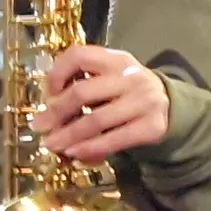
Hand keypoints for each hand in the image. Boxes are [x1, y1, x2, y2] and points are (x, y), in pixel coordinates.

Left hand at [35, 44, 172, 162]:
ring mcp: (144, 101)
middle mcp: (130, 76)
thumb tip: (47, 119)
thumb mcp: (109, 80)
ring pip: (96, 120)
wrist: (170, 106)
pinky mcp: (151, 126)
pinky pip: (113, 140)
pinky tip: (74, 155)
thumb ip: (83, 88)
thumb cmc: (126, 93)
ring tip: (52, 145)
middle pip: (83, 92)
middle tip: (40, 127)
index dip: (57, 73)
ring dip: (69, 135)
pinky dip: (90, 149)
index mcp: (115, 59)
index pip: (78, 55)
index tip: (48, 94)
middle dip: (56, 112)